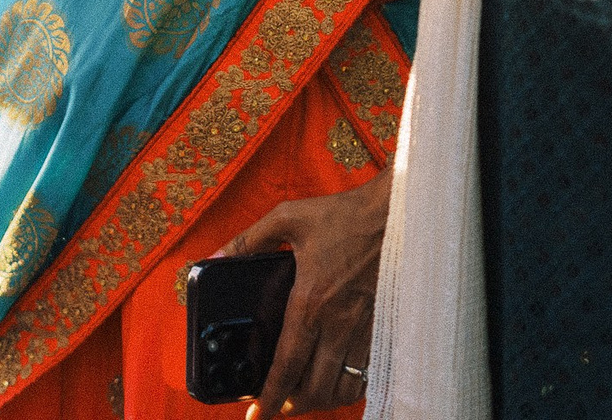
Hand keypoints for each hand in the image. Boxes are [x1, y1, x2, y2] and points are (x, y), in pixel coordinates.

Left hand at [225, 171, 390, 419]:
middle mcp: (338, 323)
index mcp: (310, 301)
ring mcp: (363, 327)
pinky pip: (367, 371)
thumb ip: (248, 240)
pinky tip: (338, 380)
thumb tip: (216, 257)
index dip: (270, 396)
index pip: (287, 365)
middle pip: (317, 388)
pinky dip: (351, 385)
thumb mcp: (287, 218)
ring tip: (304, 396)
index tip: (256, 414)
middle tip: (278, 404)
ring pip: (344, 386)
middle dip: (294, 406)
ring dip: (323, 400)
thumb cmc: (342, 214)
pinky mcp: (382, 324)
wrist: (396, 212)